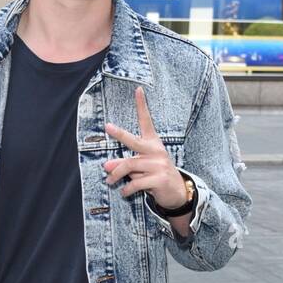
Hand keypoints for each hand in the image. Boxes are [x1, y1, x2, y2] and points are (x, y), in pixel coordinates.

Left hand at [103, 85, 189, 209]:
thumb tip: (106, 166)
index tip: (138, 90)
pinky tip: (124, 192)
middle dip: (120, 134)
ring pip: (129, 166)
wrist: (177, 192)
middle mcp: (156, 151)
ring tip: (109, 181)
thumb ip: (124, 165)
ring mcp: (158, 165)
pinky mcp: (159, 179)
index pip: (146, 121)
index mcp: (153, 144)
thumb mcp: (140, 168)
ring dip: (116, 175)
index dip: (142, 106)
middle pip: (134, 141)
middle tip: (107, 126)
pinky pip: (136, 183)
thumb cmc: (156, 176)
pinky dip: (127, 189)